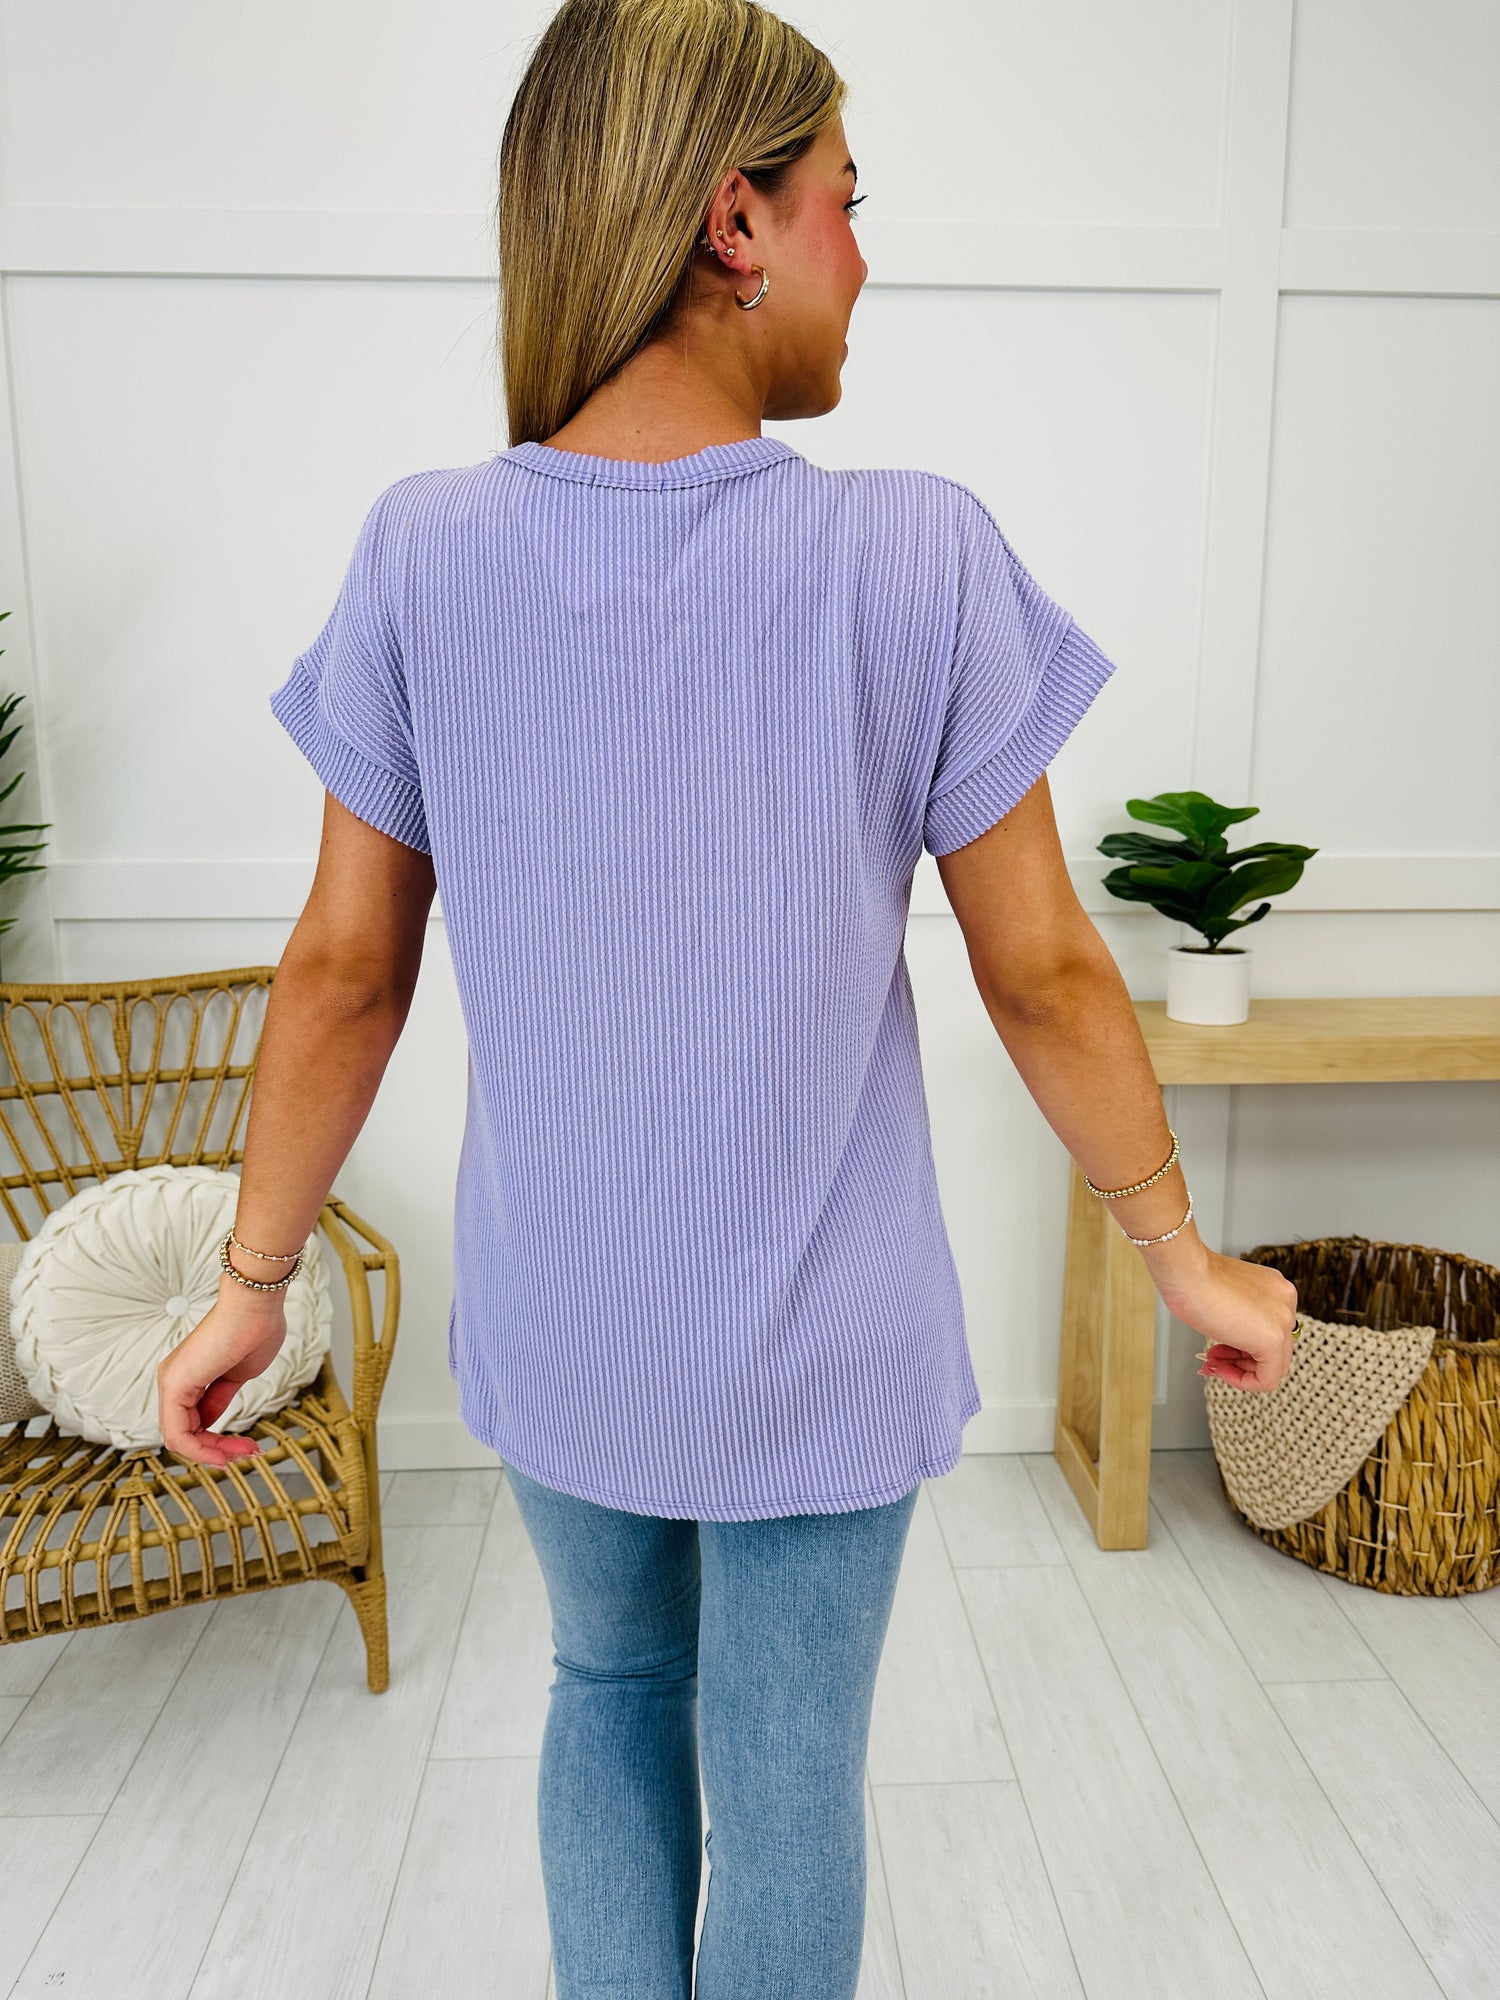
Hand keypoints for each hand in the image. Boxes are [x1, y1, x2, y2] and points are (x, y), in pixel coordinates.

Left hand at [157, 1287, 287, 1465]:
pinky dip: (200, 1450)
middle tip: (251, 1452)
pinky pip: (178, 1432)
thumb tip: (211, 1421)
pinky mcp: (175, 1384)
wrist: (257, 1306)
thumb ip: (220, 1399)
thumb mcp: (238, 1376)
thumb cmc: (255, 1331)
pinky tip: (223, 1455)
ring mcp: (171, 1382)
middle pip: (185, 1433)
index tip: (248, 1448)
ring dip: (214, 1452)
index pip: (194, 1423)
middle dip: (219, 1450)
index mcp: (189, 1377)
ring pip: (180, 1437)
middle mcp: (174, 1380)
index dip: (219, 1443)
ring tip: (245, 1452)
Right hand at [1154, 1247, 1299, 1393]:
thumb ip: (1238, 1319)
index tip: (1217, 1348)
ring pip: (1273, 1366)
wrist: (1186, 1272)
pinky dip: (1243, 1381)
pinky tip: (1219, 1369)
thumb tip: (1234, 1343)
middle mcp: (1285, 1302)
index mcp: (1274, 1289)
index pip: (1267, 1331)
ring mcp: (1284, 1319)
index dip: (1238, 1346)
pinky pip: (1268, 1378)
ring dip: (1238, 1370)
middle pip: (1272, 1350)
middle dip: (1237, 1359)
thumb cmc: (1192, 1279)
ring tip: (1211, 1364)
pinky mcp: (1274, 1338)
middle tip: (1212, 1360)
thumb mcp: (1223, 1299)